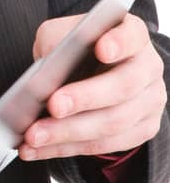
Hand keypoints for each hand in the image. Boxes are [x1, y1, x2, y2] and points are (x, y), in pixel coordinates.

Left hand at [19, 12, 166, 160]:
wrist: (92, 71)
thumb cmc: (76, 49)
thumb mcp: (61, 34)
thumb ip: (55, 43)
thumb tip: (43, 73)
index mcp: (133, 36)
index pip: (132, 36)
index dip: (119, 43)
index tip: (101, 49)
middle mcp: (147, 68)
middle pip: (123, 86)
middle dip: (85, 98)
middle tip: (53, 105)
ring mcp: (149, 102)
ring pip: (113, 123)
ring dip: (68, 132)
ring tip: (34, 135)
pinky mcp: (141, 131)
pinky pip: (104, 145)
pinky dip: (67, 148)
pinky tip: (39, 148)